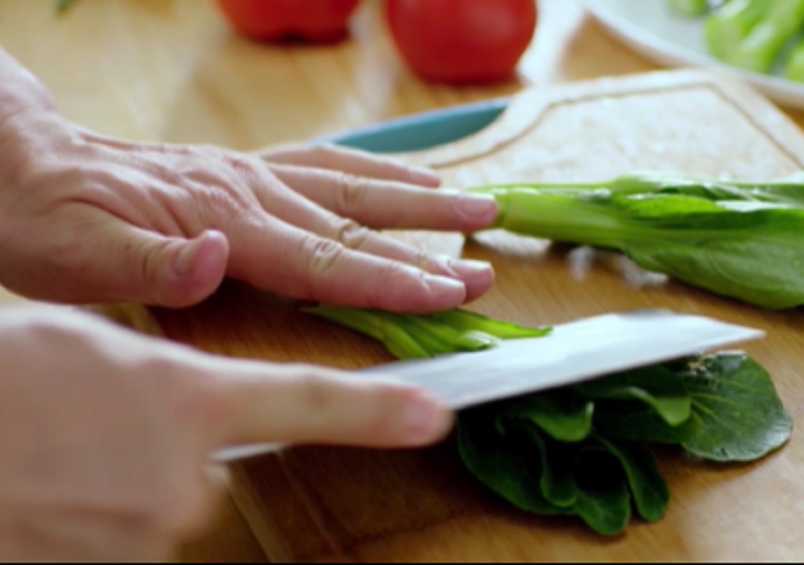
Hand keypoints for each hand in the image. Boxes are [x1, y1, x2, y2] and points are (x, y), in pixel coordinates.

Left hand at [0, 49, 497, 312]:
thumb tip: (217, 259)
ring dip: (420, 198)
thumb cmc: (47, 219)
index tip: (448, 292)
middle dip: (427, 247)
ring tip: (478, 208)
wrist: (23, 164)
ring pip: (355, 183)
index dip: (390, 279)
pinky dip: (379, 171)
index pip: (324, 257)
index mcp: (223, 219)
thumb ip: (151, 262)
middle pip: (357, 220)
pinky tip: (409, 177)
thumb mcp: (74, 255)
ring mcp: (253, 174)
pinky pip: (328, 163)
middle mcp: (252, 190)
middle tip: (485, 264)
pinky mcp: (247, 170)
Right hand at [0, 305, 452, 561]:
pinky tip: (52, 492)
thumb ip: (162, 380)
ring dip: (116, 488)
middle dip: (158, 454)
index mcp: (189, 400)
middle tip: (87, 429)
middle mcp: (185, 476)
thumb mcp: (89, 346)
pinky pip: (122, 540)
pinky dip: (91, 520)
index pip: (308, 402)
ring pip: (157, 510)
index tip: (432, 416)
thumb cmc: (6, 379)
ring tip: (58, 455)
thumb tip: (181, 409)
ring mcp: (151, 532)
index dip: (375, 411)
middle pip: (201, 472)